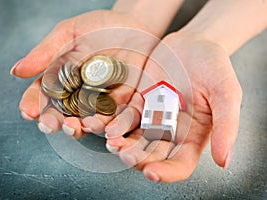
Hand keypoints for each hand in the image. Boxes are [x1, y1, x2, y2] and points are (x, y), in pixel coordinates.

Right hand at [11, 10, 158, 137]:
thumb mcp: (70, 33)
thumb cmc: (100, 27)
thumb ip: (46, 52)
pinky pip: (118, 118)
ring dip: (82, 127)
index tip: (29, 112)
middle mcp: (79, 95)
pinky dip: (113, 125)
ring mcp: (101, 102)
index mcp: (61, 79)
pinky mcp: (124, 104)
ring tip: (78, 126)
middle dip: (56, 122)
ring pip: (89, 121)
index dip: (33, 104)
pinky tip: (107, 129)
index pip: (42, 95)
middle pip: (63, 114)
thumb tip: (17, 70)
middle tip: (51, 125)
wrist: (136, 26)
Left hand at [105, 32, 242, 182]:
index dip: (167, 171)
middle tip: (126, 155)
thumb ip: (226, 125)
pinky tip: (103, 124)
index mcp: (192, 135)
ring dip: (121, 143)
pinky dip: (113, 122)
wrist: (194, 42)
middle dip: (138, 157)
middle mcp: (170, 131)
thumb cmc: (215, 67)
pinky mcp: (138, 102)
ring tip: (112, 142)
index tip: (152, 172)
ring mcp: (152, 117)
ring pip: (134, 137)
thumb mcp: (226, 93)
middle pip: (152, 153)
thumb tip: (224, 161)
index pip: (180, 163)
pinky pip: (124, 116)